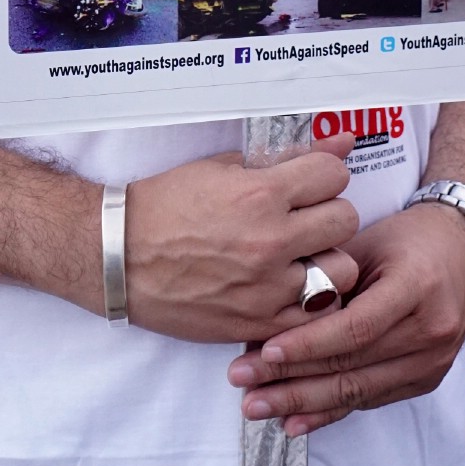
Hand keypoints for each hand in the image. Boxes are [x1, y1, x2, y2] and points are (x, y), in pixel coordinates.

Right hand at [125, 134, 359, 343]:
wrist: (119, 255)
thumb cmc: (165, 205)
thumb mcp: (221, 168)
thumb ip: (284, 158)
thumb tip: (342, 143)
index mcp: (260, 194)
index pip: (334, 175)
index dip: (323, 175)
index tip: (307, 183)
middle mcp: (270, 240)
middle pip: (345, 220)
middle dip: (328, 213)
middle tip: (305, 219)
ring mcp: (267, 287)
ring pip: (342, 272)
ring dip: (327, 260)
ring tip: (301, 257)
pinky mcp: (259, 323)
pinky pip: (317, 315)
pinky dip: (311, 301)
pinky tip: (291, 288)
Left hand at [227, 200, 464, 432]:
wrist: (463, 250)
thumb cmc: (407, 238)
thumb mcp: (366, 242)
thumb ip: (326, 279)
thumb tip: (268, 315)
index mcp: (417, 287)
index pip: (355, 327)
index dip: (308, 344)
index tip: (264, 353)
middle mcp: (431, 330)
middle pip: (353, 367)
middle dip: (292, 382)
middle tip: (245, 389)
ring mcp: (433, 360)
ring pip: (358, 391)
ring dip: (304, 404)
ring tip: (258, 406)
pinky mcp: (426, 378)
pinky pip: (371, 399)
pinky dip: (331, 410)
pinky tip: (295, 418)